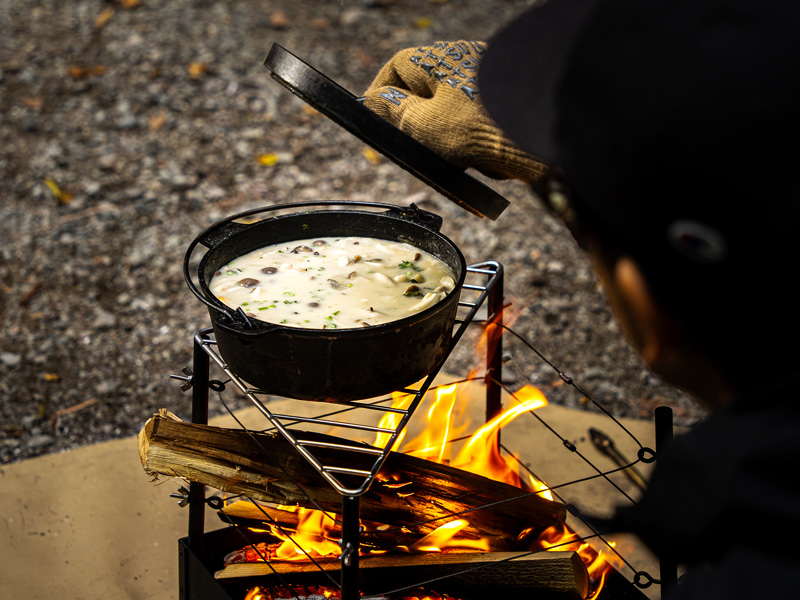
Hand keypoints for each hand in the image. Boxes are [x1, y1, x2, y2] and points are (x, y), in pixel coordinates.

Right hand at [362, 41, 546, 182]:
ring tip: (458, 162)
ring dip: (450, 144)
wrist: (544, 138)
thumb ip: (394, 113)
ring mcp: (489, 85)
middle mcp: (465, 65)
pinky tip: (485, 163)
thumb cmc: (478, 129)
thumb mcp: (422, 126)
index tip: (375, 120)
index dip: (381, 94)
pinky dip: (477, 149)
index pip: (398, 68)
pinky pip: (481, 130)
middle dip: (420, 128)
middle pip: (426, 94)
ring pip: (454, 117)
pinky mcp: (509, 109)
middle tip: (418, 151)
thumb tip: (374, 100)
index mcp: (440, 60)